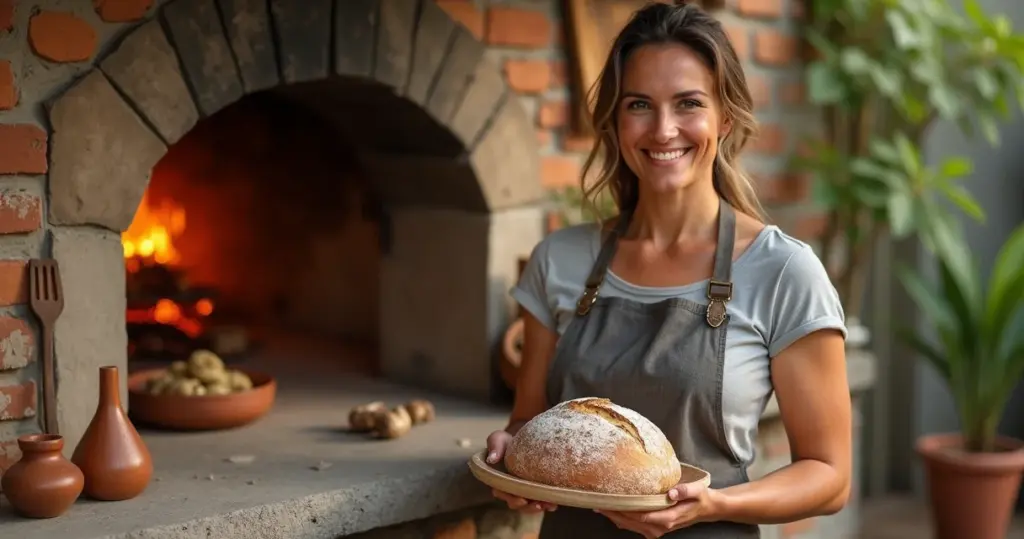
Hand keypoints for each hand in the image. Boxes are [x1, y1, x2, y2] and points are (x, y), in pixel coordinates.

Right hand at [485, 430, 557, 513]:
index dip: (510, 498)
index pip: (502, 492)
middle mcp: (511, 489)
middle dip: (527, 507)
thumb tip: (491, 459)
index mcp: (499, 480)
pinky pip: (542, 501)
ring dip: (538, 507)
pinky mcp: (538, 490)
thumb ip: (494, 445)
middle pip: (517, 503)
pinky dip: (548, 505)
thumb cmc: (509, 441)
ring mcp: (525, 491)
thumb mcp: (499, 439)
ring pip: (529, 506)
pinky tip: (554, 504)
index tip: (521, 499)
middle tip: (537, 504)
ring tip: (548, 505)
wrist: (526, 439)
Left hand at [596, 480, 717, 537]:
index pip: (641, 516)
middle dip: (614, 514)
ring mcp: (657, 530)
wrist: (706, 509)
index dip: (624, 511)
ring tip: (600, 507)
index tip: (610, 503)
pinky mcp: (655, 528)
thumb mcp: (697, 490)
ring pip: (632, 526)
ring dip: (616, 518)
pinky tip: (613, 512)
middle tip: (598, 504)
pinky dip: (623, 520)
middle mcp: (661, 527)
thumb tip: (671, 492)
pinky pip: (635, 526)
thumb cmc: (700, 497)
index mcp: (669, 518)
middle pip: (632, 522)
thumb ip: (685, 491)